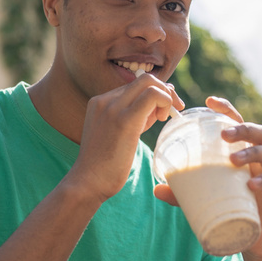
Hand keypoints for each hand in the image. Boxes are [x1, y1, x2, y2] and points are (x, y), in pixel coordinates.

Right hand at [68, 73, 183, 204]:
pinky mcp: (125, 119)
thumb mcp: (120, 133)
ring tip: (165, 118)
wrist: (88, 182)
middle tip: (173, 111)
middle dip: (165, 91)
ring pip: (149, 82)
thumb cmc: (105, 165)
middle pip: (144, 78)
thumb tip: (160, 103)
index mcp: (101, 102)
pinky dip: (165, 101)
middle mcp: (105, 100)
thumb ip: (137, 117)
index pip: (135, 85)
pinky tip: (163, 119)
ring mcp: (113, 108)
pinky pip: (152, 95)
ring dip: (166, 97)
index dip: (155, 94)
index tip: (163, 111)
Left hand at [155, 96, 261, 257]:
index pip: (237, 122)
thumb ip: (184, 193)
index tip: (210, 101)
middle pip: (257, 132)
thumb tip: (156, 189)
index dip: (226, 110)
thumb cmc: (231, 208)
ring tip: (233, 161)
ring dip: (251, 153)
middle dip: (241, 129)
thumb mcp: (206, 198)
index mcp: (243, 150)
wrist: (255, 239)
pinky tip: (252, 184)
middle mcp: (261, 157)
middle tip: (224, 135)